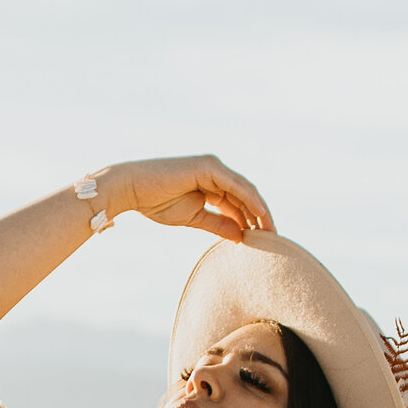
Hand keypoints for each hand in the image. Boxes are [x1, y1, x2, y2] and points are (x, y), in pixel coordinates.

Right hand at [104, 154, 274, 241]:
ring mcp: (212, 167)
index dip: (253, 220)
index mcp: (211, 183)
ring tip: (271, 231)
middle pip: (246, 195)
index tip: (265, 241)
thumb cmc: (156, 202)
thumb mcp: (194, 217)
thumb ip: (218, 224)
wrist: (132, 189)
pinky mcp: (208, 167)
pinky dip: (249, 200)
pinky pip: (235, 185)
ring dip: (260, 210)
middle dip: (261, 216)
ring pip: (244, 190)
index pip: (239, 202)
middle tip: (275, 239)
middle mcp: (215, 172)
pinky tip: (259, 215)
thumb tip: (241, 236)